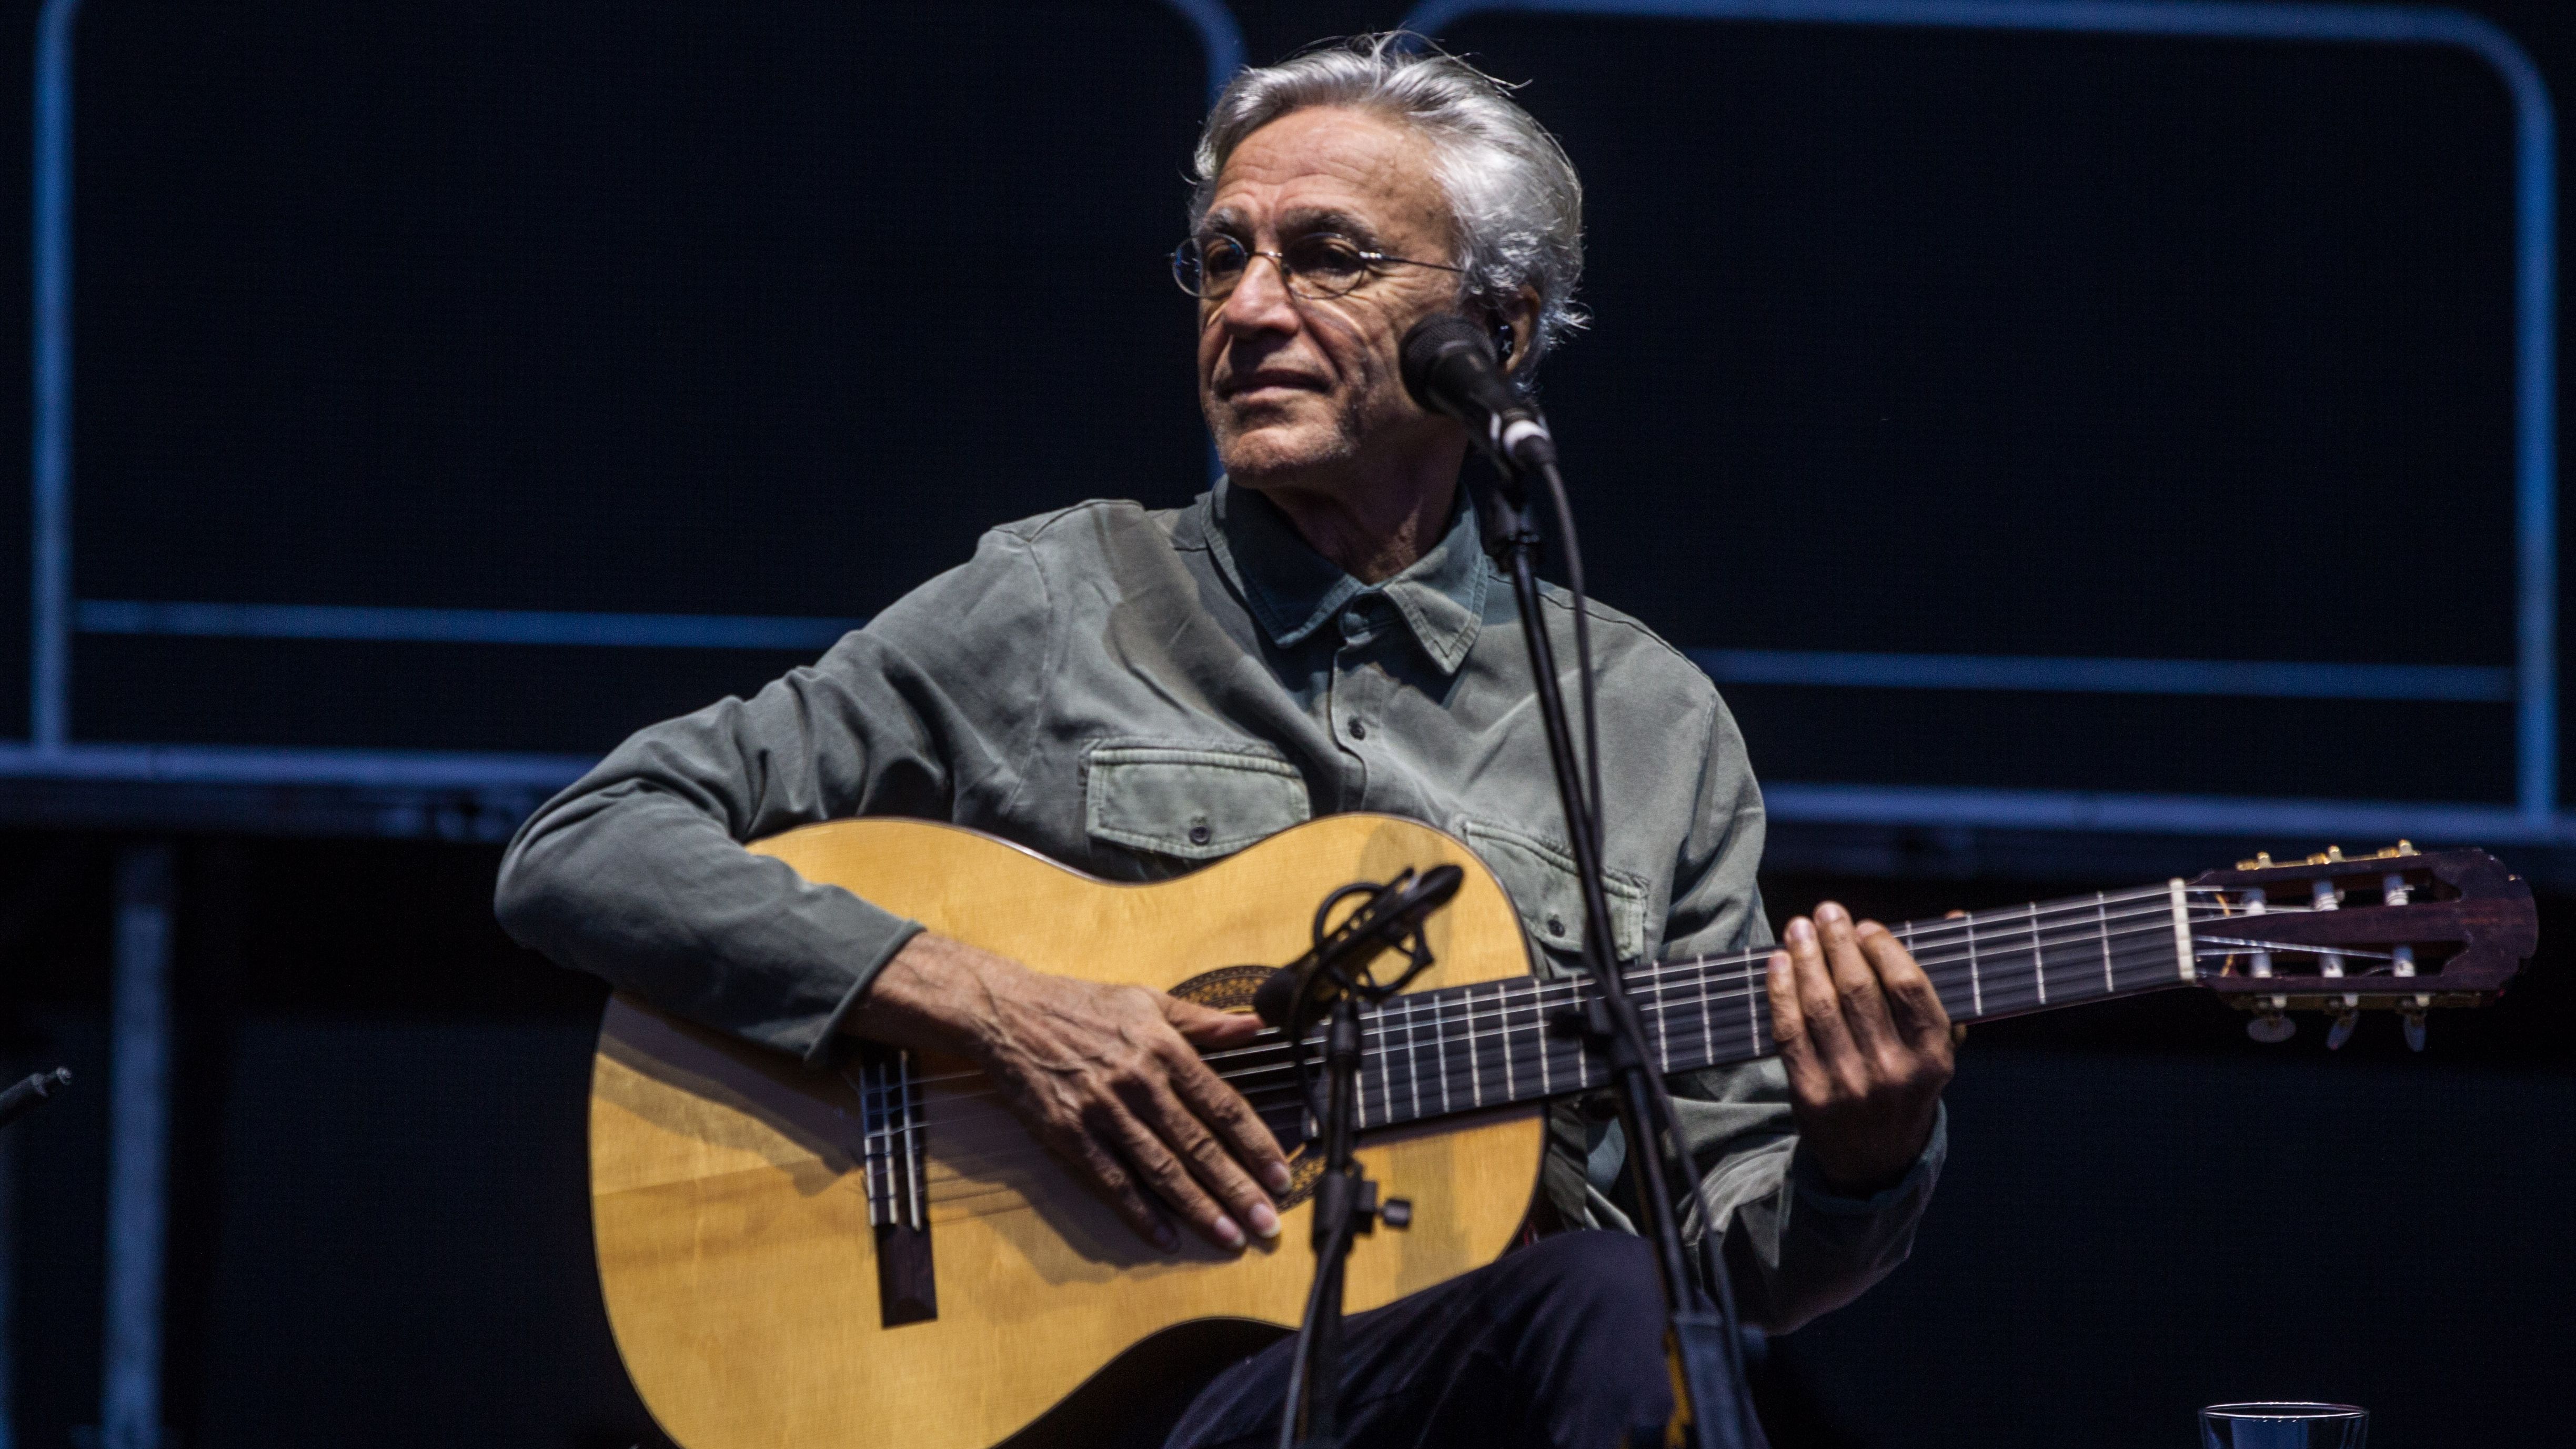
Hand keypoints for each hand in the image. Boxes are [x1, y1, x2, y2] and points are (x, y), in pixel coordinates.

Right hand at [849, 933, 1290, 1252]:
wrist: (1007, 1013)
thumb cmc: (1081, 1006)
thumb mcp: (1147, 1000)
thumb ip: (1203, 1020)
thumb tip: (1254, 1025)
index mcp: (1163, 1048)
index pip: (1223, 1104)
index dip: (1255, 1143)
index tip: (1281, 1174)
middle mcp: (1138, 1082)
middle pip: (1198, 1144)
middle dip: (1237, 1187)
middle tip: (1267, 1223)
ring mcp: (1102, 1111)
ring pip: (1160, 1168)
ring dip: (1198, 1207)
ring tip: (1230, 1237)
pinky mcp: (1069, 1134)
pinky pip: (1111, 1181)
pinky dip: (1139, 1212)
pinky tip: (1166, 1237)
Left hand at [1764, 901, 1953, 1195]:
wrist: (1875, 1163)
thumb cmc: (1906, 1087)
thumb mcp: (1935, 1047)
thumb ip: (1940, 985)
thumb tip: (1951, 917)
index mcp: (1933, 1056)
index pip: (1908, 987)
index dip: (1883, 948)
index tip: (1865, 926)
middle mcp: (1893, 1071)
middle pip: (1858, 989)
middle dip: (1838, 942)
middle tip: (1826, 912)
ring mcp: (1849, 1085)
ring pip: (1820, 1006)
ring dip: (1805, 959)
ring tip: (1798, 929)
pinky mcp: (1810, 1094)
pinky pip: (1789, 1032)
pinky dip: (1781, 992)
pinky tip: (1778, 964)